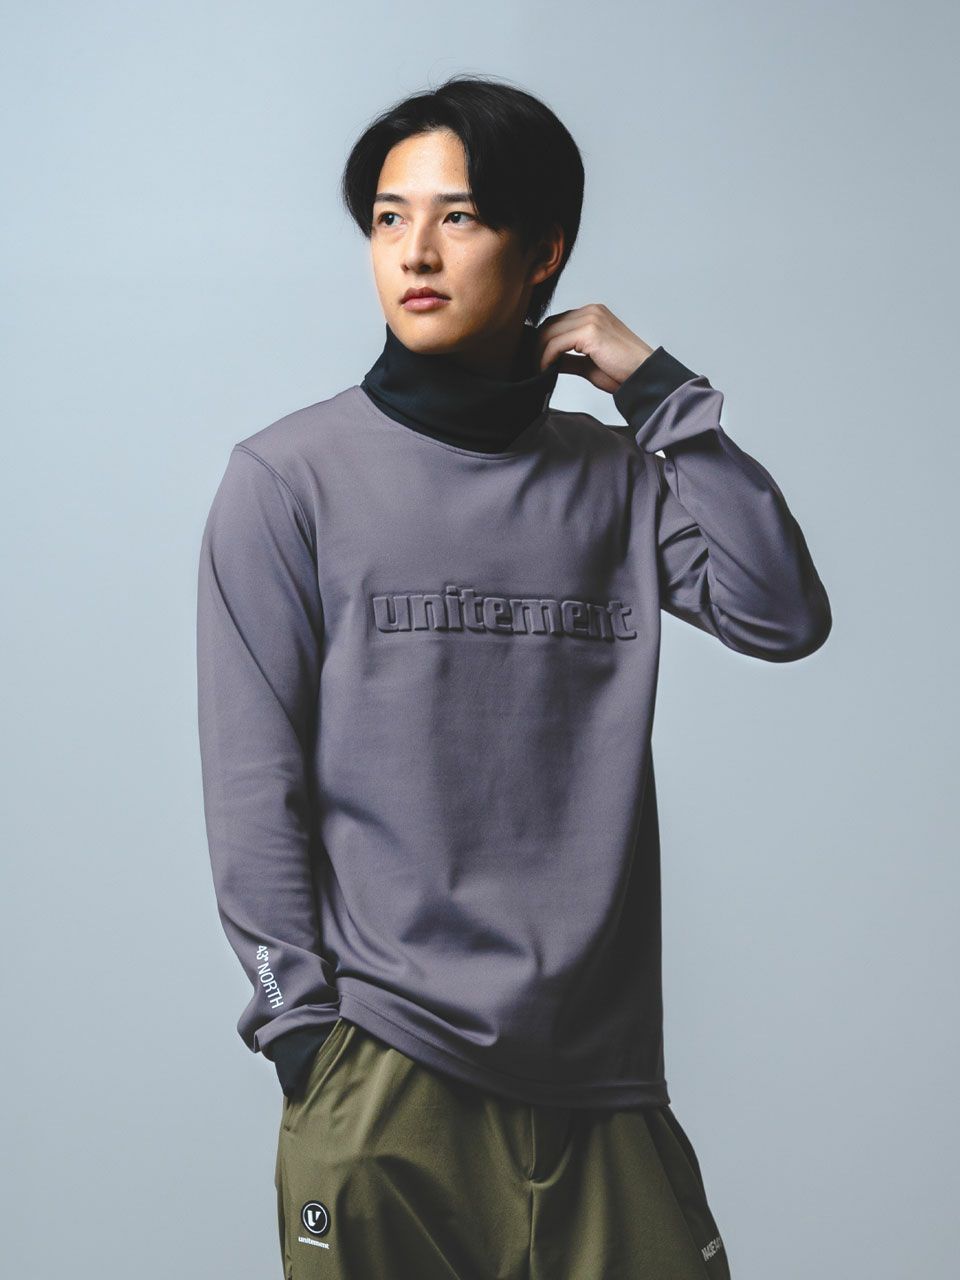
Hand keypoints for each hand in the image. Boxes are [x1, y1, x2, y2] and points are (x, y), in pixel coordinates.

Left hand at [534, 304, 655, 393]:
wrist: (643, 376)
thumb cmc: (623, 372)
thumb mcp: (590, 363)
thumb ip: (570, 359)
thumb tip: (551, 361)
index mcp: (593, 314)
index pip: (558, 322)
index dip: (544, 341)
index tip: (537, 361)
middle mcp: (591, 311)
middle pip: (550, 324)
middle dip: (537, 346)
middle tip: (533, 367)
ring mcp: (591, 318)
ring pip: (550, 332)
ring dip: (539, 353)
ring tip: (538, 371)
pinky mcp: (590, 331)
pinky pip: (556, 343)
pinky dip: (546, 358)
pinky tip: (545, 370)